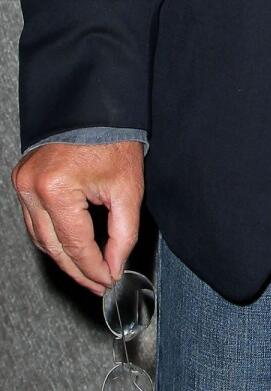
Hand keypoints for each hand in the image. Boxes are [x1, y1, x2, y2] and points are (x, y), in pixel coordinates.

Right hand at [12, 140, 143, 293]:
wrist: (98, 107)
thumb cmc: (114, 140)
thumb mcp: (127, 188)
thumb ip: (123, 233)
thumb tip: (115, 267)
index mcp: (57, 189)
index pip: (76, 245)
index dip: (94, 269)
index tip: (110, 281)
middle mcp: (33, 188)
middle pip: (54, 247)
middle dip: (78, 270)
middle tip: (99, 283)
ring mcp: (23, 183)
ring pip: (41, 237)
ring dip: (63, 257)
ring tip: (87, 271)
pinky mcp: (22, 179)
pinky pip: (34, 220)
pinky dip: (53, 237)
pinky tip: (71, 248)